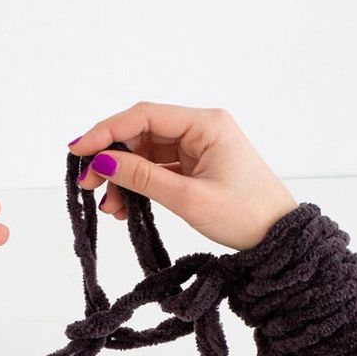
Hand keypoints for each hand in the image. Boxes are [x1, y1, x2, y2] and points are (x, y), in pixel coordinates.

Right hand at [68, 101, 297, 250]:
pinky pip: (156, 170)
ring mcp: (197, 148)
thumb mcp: (189, 199)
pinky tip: (124, 206)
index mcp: (206, 124)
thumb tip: (102, 162)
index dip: (106, 131)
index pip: (144, 116)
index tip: (77, 150)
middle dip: (111, 159)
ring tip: (109, 207)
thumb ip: (143, 178)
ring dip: (122, 177)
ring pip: (145, 154)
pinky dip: (137, 186)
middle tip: (87, 185)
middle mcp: (200, 128)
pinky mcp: (195, 167)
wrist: (279, 239)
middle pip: (141, 133)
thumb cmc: (247, 216)